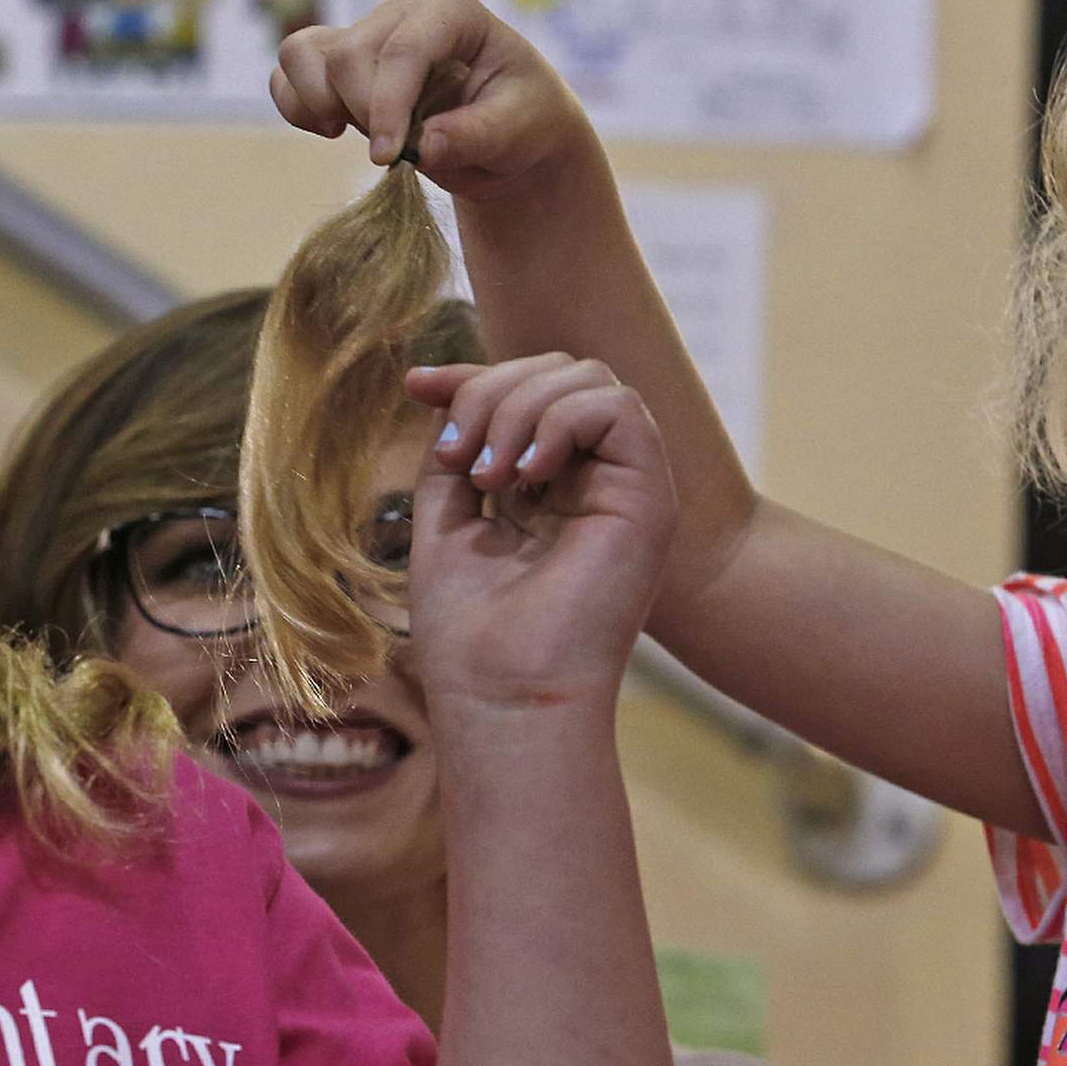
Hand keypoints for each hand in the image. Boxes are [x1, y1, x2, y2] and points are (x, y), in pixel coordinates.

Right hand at [270, 0, 593, 201]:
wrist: (509, 137)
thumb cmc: (523, 121)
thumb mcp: (520, 129)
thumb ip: (478, 134)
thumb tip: (425, 146)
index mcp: (451, 12)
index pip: (403, 47)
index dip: (388, 104)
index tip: (389, 157)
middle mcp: (400, 16)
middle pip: (347, 54)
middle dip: (362, 112)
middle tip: (396, 155)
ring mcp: (365, 38)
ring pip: (302, 53)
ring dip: (315, 103)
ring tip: (347, 135)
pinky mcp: (341, 70)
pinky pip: (288, 74)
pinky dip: (294, 105)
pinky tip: (329, 131)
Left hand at [401, 356, 675, 711]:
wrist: (502, 695)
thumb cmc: (471, 632)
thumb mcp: (446, 515)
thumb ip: (454, 445)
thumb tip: (440, 382)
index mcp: (550, 487)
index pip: (526, 390)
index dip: (472, 375)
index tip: (416, 385)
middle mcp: (594, 481)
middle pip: (557, 370)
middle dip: (491, 389)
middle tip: (458, 460)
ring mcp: (626, 487)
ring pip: (587, 378)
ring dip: (518, 409)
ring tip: (486, 478)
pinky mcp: (650, 497)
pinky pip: (619, 405)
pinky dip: (559, 422)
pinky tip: (524, 477)